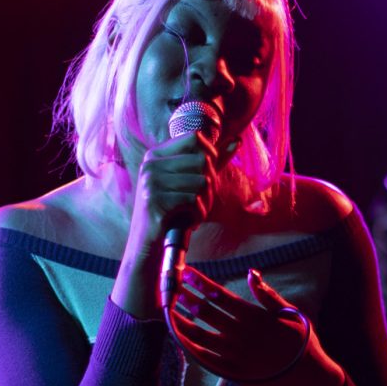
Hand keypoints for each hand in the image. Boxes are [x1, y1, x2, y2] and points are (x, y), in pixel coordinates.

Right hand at [112, 132, 220, 318]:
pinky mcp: (154, 201)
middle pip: (202, 161)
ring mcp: (150, 182)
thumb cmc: (174, 214)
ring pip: (202, 182)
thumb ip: (212, 162)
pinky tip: (188, 222)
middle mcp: (150, 164)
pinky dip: (198, 215)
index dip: (210, 156)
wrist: (149, 247)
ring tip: (193, 214)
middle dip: (210, 186)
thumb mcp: (190, 184)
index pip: (195, 138)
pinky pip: (193, 200)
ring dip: (205, 203)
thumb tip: (237, 140)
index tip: (205, 178)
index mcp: (156, 155)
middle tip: (200, 203)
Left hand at [171, 266, 346, 385]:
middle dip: (185, 297)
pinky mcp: (230, 372)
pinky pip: (203, 358)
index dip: (200, 282)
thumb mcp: (290, 313)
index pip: (219, 295)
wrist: (308, 378)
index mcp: (253, 317)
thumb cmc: (301, 343)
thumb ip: (268, 295)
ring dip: (181, 320)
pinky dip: (188, 346)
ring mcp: (232, 355)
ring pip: (197, 335)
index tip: (186, 272)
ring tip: (168, 310)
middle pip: (204, 312)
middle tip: (171, 286)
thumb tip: (251, 273)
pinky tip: (179, 337)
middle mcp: (239, 335)